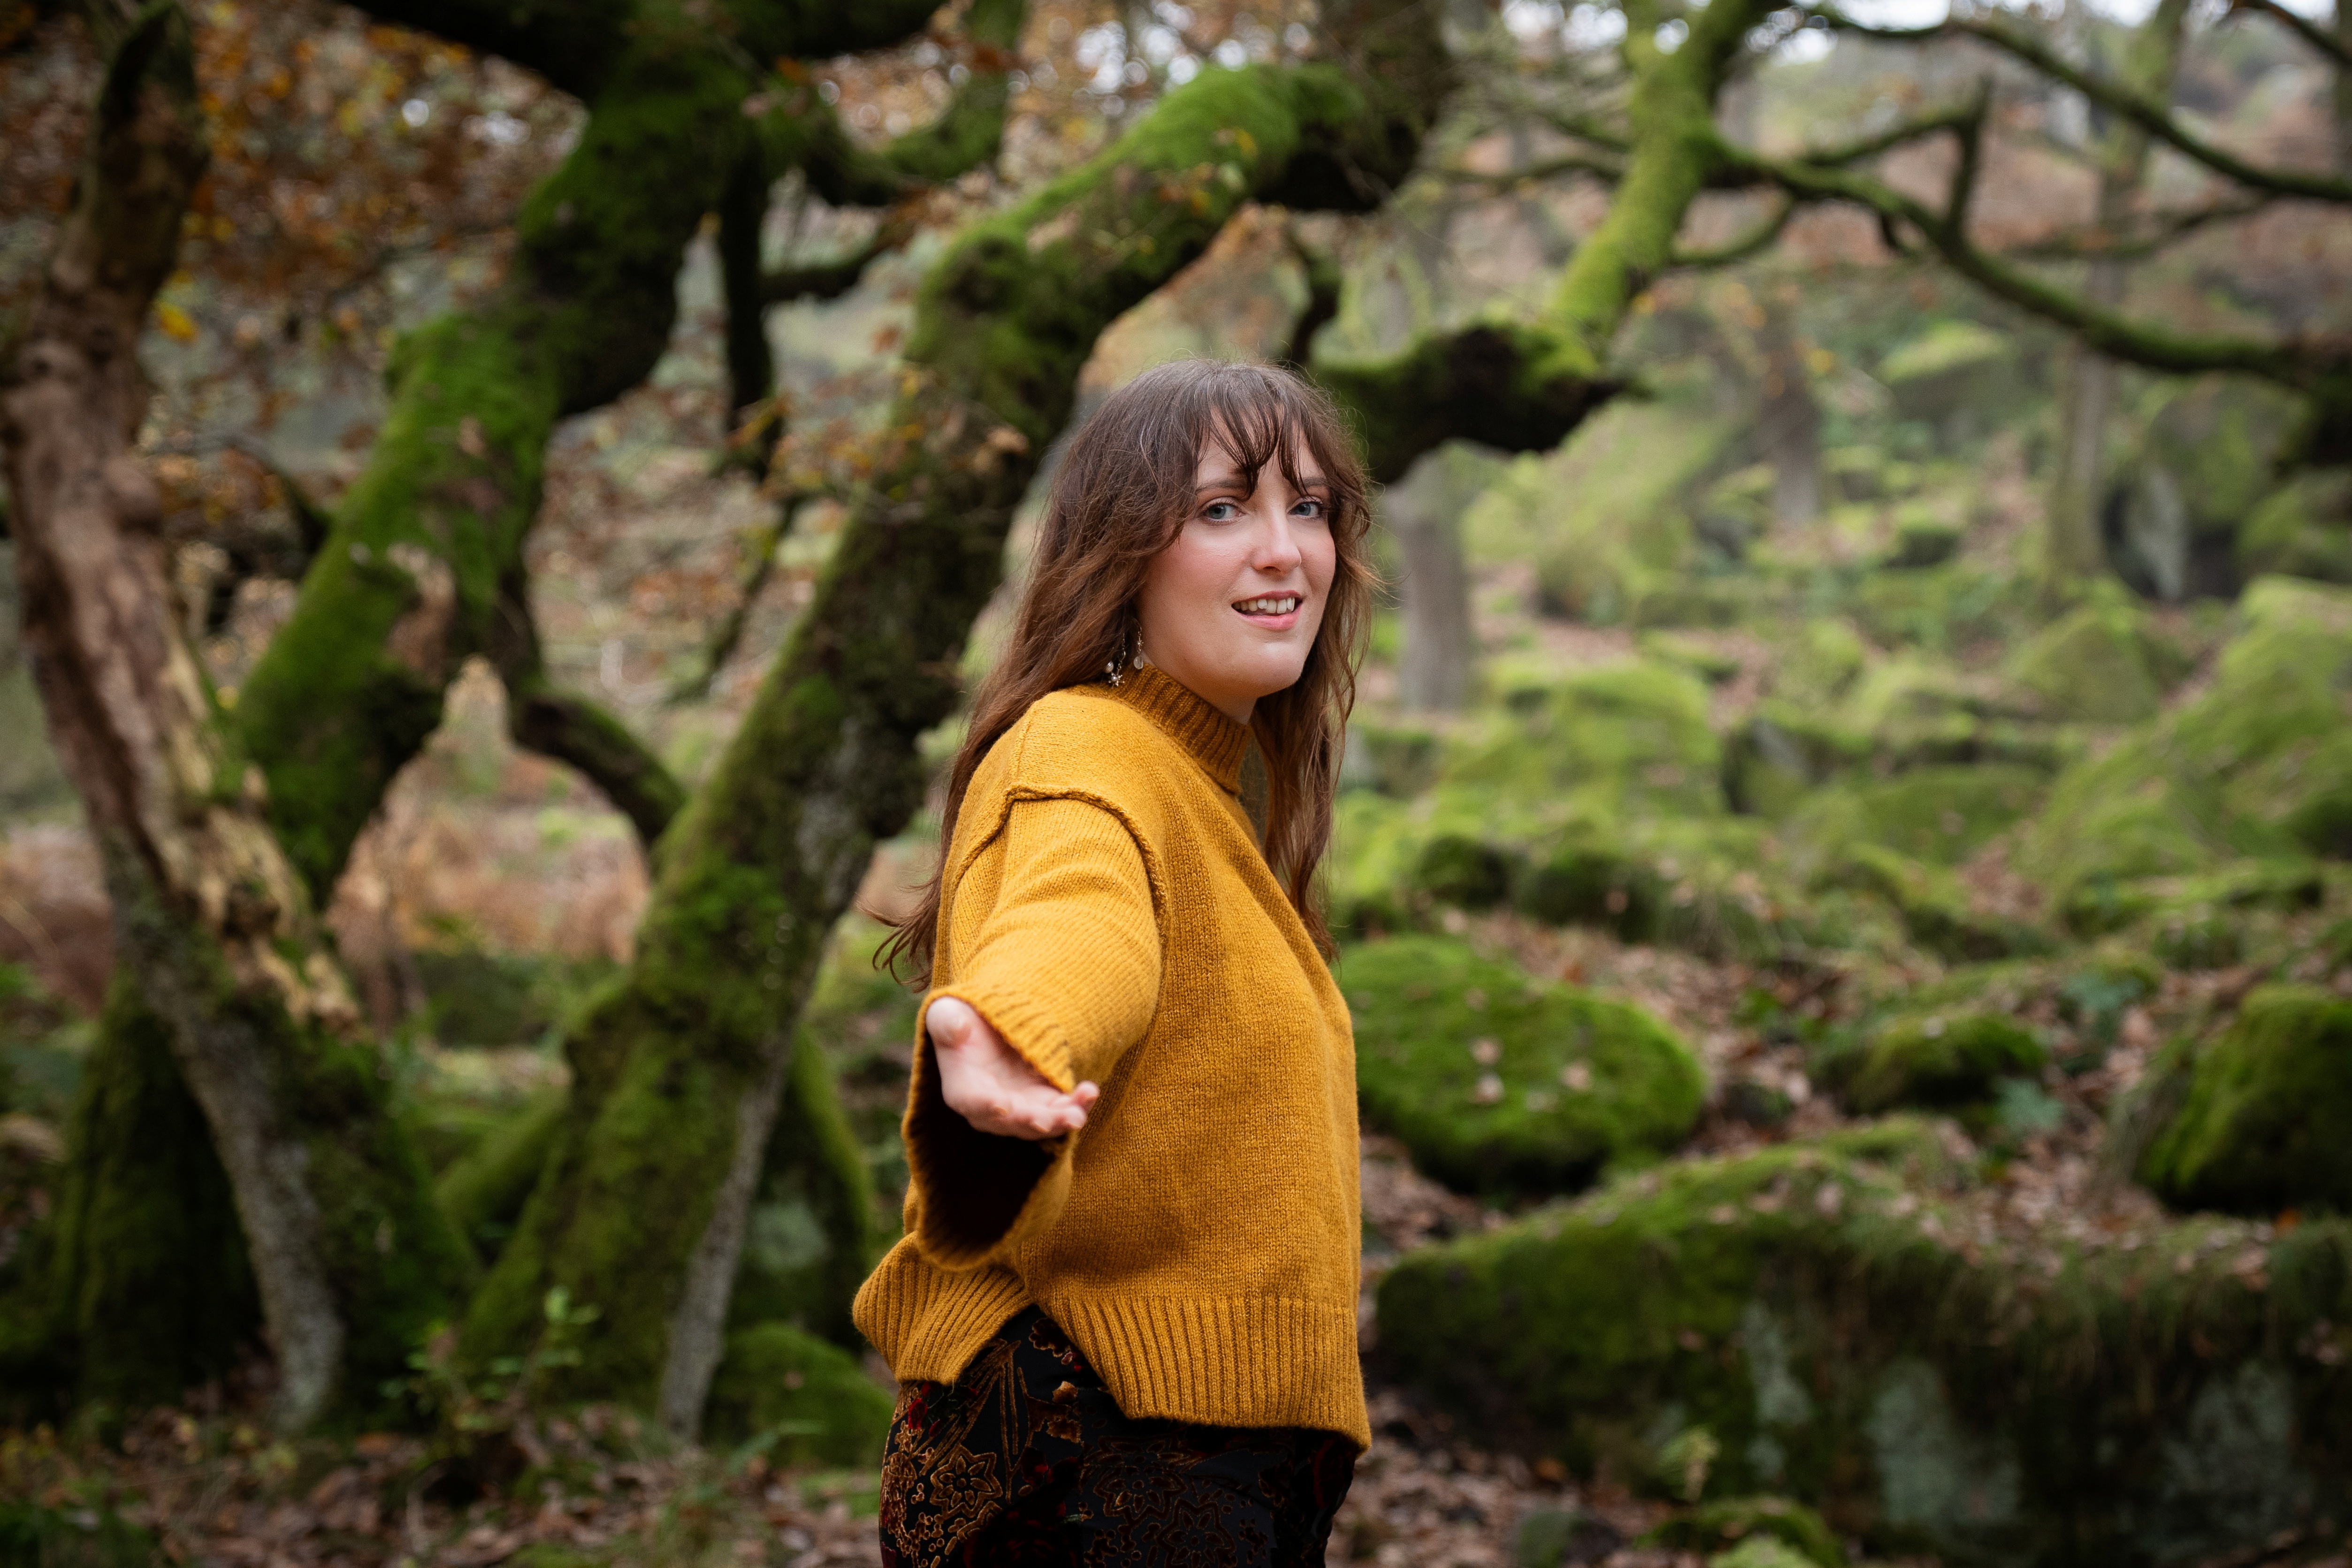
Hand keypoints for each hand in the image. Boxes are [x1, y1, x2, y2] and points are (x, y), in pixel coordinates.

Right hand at [928, 996, 1098, 1140]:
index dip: (986, 1106)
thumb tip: (957, 1028)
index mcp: (962, 1088)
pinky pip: (1060, 1110)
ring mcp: (1019, 1108)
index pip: (973, 1102)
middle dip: (1032, 1122)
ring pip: (1041, 1122)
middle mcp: (991, 1108)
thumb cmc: (964, 1020)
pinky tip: (1089, 1092)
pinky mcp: (1043, 1101)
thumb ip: (948, 1022)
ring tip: (1078, 1113)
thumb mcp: (949, 1013)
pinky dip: (1076, 1104)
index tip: (1002, 1106)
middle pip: (1012, 1122)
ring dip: (1060, 1120)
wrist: (990, 1025)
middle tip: (1050, 1120)